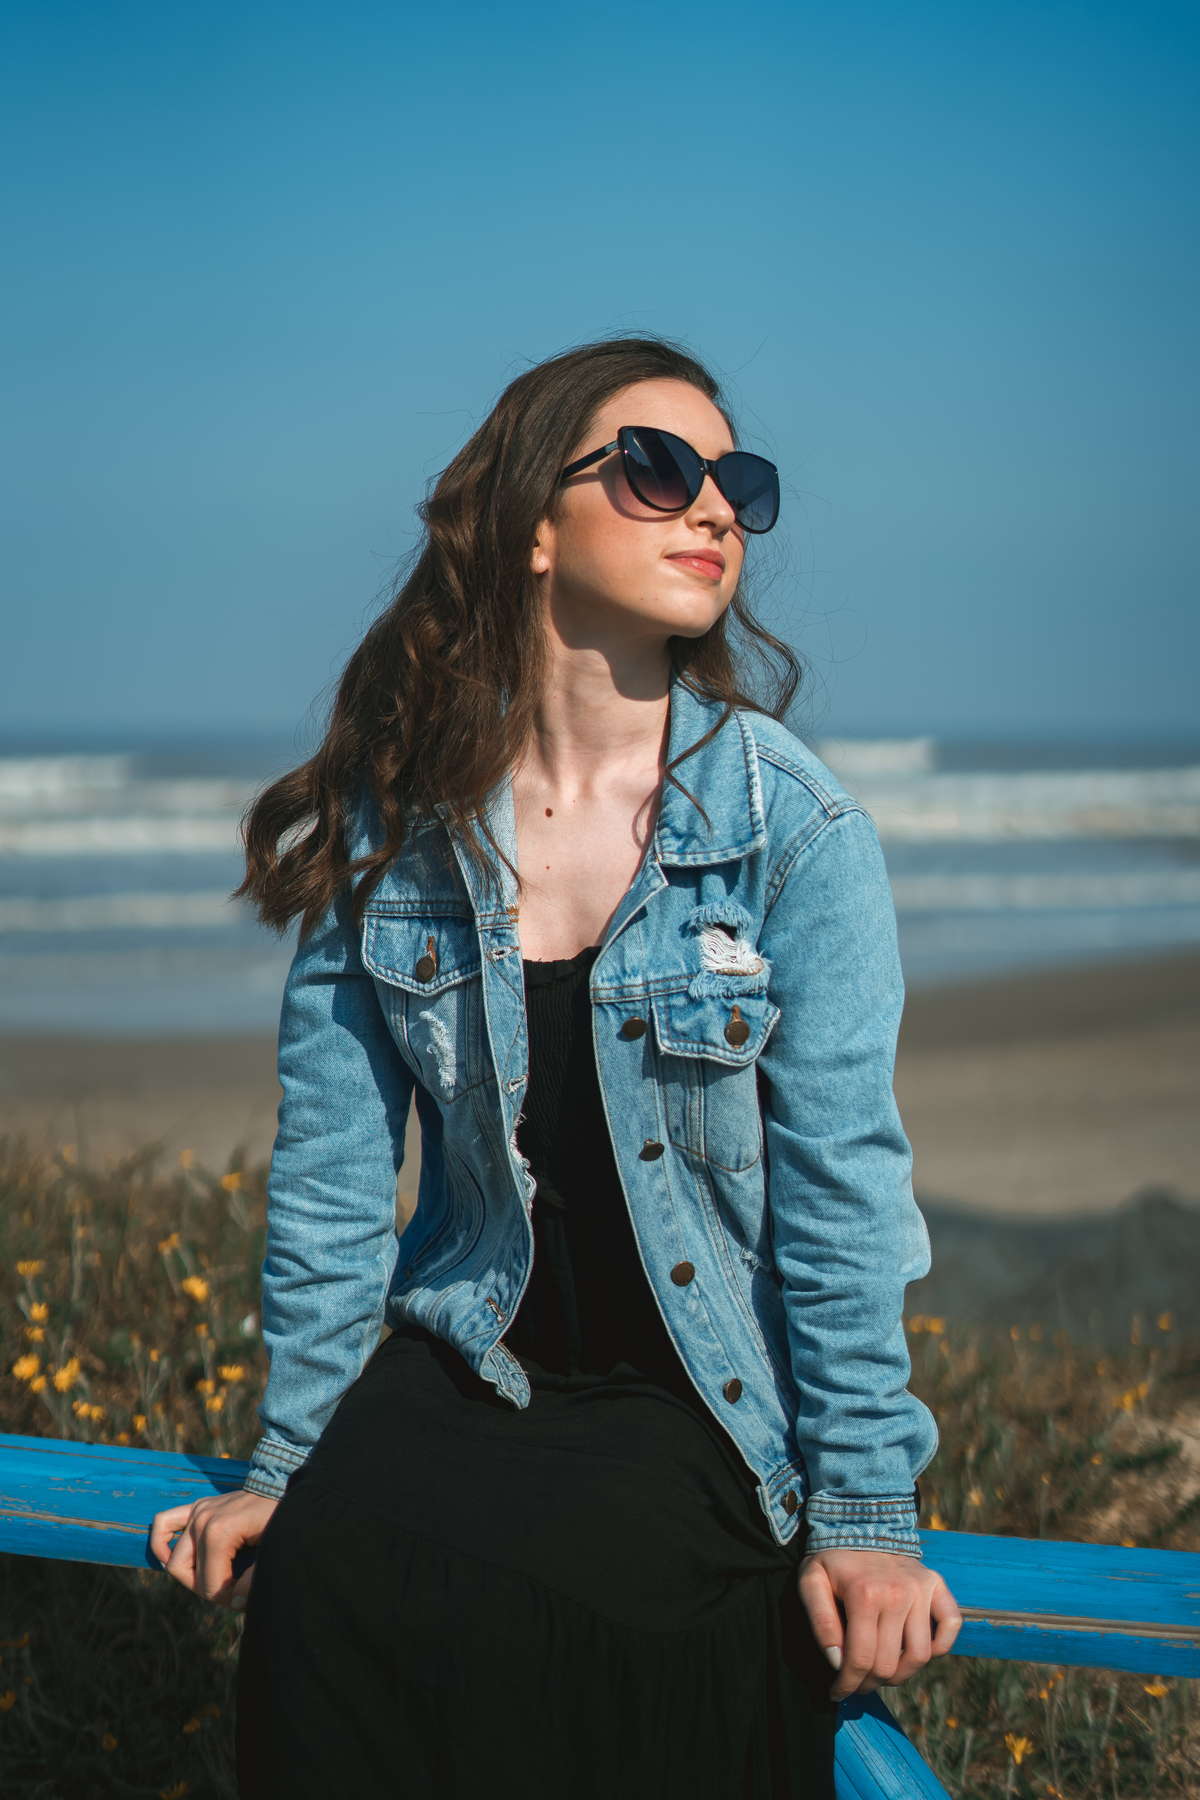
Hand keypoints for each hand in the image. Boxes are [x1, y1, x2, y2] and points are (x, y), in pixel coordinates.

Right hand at [150, 1488, 278, 1611]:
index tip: (246, 1596)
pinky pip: (164, 1523)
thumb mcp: (274, 1550)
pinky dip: (162, 1543)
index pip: (210, 1585)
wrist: (282, 1484)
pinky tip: (171, 1559)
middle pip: (190, 1576)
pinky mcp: (197, 1507)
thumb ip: (255, 1580)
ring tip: (214, 1579)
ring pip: (174, 1560)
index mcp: (219, 1533)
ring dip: (191, 1576)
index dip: (228, 1598)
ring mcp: (197, 1512)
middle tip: (233, 1590)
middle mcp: (202, 1521)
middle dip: (210, 1590)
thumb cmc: (280, 1516)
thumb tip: (235, 1602)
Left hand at [798, 1548, 960, 1699]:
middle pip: (890, 1665)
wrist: (862, 1522)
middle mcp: (898, 1594)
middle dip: (869, 1683)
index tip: (837, 1694)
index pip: (860, 1661)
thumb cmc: (833, 1559)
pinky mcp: (937, 1586)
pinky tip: (914, 1650)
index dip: (848, 1685)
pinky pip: (950, 1628)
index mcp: (865, 1594)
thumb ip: (820, 1622)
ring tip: (881, 1671)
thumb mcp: (811, 1582)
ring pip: (920, 1656)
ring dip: (900, 1674)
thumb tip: (837, 1662)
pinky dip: (939, 1647)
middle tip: (856, 1683)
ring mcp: (922, 1590)